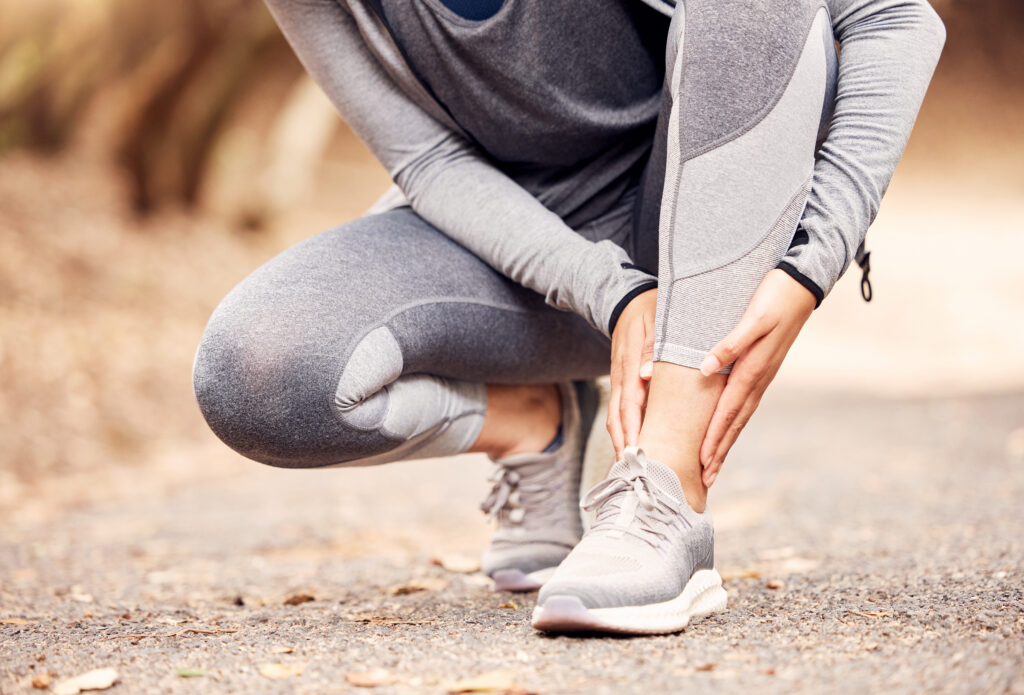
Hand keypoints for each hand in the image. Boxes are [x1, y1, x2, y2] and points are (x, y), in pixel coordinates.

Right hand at [607, 288, 656, 456]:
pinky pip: (621, 408)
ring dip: (621, 440)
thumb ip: (652, 347)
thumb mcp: (656, 319)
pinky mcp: (621, 380)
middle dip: (624, 443)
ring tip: (630, 466)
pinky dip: (625, 428)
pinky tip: (634, 444)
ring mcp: (619, 378)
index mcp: (629, 362)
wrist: (627, 297)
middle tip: (632, 470)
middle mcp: (621, 374)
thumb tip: (646, 375)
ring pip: (615, 415)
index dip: (632, 428)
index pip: (629, 402)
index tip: (636, 451)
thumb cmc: (650, 307)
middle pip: (617, 416)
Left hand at [698, 269, 815, 485]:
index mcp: (753, 369)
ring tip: (714, 463)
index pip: (728, 412)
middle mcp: (759, 377)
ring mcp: (763, 373)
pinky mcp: (764, 366)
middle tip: (705, 478)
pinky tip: (728, 426)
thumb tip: (705, 369)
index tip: (701, 462)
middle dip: (720, 450)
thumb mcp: (752, 318)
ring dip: (727, 440)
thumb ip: (730, 344)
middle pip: (735, 422)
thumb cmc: (774, 297)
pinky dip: (734, 420)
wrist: (801, 282)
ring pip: (741, 415)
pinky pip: (746, 401)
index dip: (714, 438)